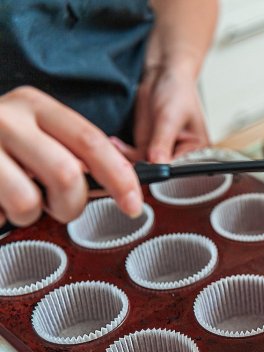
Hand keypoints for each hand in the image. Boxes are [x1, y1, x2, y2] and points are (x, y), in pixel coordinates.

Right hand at [0, 86, 143, 227]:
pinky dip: (1, 219)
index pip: (91, 141)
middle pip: (66, 175)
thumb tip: (123, 183)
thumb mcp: (37, 136)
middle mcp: (6, 117)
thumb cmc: (1, 147)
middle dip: (71, 204)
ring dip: (31, 216)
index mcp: (36, 106)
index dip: (120, 177)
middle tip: (60, 207)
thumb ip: (75, 153)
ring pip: (29, 201)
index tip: (135, 205)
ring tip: (18, 203)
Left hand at [124, 65, 209, 162]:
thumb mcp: (169, 117)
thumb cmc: (177, 91)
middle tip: (127, 164)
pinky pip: (134, 156)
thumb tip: (157, 165)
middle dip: (144, 168)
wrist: (163, 75)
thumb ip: (162, 143)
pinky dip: (123, 152)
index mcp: (196, 150)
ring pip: (144, 165)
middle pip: (161, 170)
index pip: (178, 168)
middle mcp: (180, 153)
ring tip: (117, 148)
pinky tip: (115, 143)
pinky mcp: (147, 145)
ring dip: (129, 159)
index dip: (161, 171)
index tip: (146, 170)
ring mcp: (161, 150)